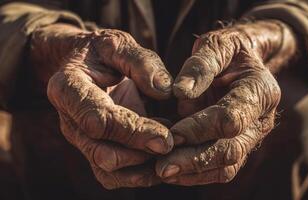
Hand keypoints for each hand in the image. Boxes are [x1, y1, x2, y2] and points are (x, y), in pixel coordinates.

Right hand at [31, 24, 173, 187]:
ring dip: (143, 168)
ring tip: (172, 151)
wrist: (87, 66)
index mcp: (68, 89)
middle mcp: (70, 121)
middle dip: (140, 153)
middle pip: (101, 152)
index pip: (96, 118)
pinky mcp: (95, 151)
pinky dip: (141, 174)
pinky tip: (163, 158)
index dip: (132, 130)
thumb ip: (141, 62)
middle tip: (173, 144)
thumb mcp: (119, 44)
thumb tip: (164, 91)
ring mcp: (82, 140)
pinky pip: (115, 176)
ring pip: (108, 172)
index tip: (165, 136)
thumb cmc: (102, 53)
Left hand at [156, 20, 296, 184]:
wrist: (240, 63)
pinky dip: (195, 174)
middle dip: (195, 159)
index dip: (200, 128)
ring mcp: (250, 137)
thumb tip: (182, 92)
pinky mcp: (237, 147)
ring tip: (162, 172)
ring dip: (193, 172)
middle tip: (163, 166)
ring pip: (226, 166)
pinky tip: (171, 172)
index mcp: (261, 91)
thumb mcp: (217, 44)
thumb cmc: (228, 51)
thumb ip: (201, 64)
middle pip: (231, 149)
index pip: (231, 118)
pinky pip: (219, 170)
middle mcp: (261, 120)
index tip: (172, 133)